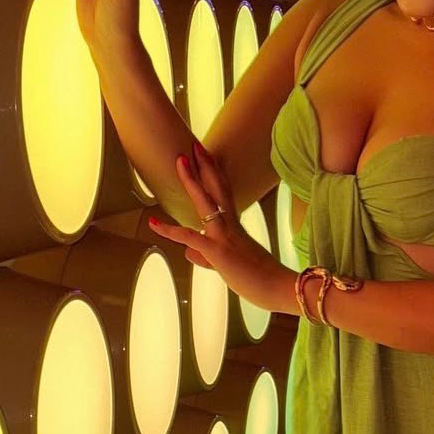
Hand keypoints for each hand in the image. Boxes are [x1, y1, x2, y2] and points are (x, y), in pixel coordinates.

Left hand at [148, 141, 292, 314]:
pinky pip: (190, 237)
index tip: (206, 155)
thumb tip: (187, 251)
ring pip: (205, 202)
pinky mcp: (218, 251)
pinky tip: (154, 223)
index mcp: (235, 227)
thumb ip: (206, 257)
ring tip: (180, 161)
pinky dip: (170, 231)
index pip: (224, 193)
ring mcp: (224, 236)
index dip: (214, 173)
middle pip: (217, 188)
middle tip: (194, 145)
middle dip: (205, 165)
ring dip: (191, 181)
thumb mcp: (228, 266)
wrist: (278, 288)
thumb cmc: (258, 279)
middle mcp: (230, 226)